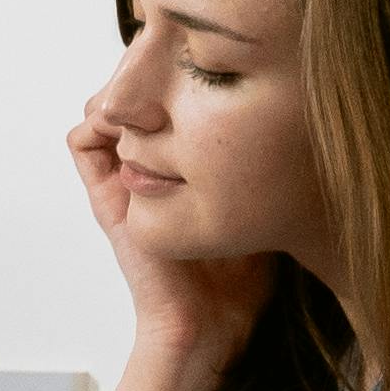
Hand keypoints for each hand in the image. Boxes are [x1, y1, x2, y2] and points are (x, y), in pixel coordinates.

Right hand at [68, 88, 275, 390]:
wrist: (212, 322)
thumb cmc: (247, 271)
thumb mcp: (268, 194)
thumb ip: (274, 156)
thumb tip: (307, 108)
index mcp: (181, 161)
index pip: (164, 92)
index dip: (179, 73)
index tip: (212, 68)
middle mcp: (147, 164)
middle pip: (132, 90)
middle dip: (153, 74)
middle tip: (186, 72)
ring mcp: (122, 177)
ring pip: (103, 105)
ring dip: (127, 93)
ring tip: (165, 97)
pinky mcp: (106, 196)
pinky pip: (82, 139)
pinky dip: (102, 121)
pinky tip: (144, 126)